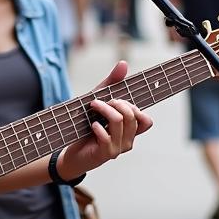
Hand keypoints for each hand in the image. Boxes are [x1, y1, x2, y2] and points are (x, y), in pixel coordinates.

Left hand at [57, 61, 152, 177]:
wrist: (70, 152)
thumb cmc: (86, 126)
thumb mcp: (98, 102)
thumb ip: (111, 84)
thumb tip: (124, 63)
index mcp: (130, 130)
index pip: (147, 121)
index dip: (136, 108)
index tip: (117, 100)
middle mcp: (128, 140)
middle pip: (132, 116)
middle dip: (116, 103)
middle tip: (100, 102)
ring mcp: (118, 148)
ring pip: (119, 122)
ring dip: (104, 110)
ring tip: (92, 106)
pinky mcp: (105, 154)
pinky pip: (107, 137)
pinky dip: (98, 128)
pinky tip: (91, 126)